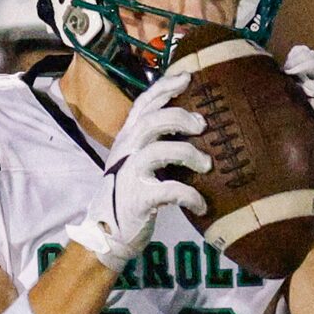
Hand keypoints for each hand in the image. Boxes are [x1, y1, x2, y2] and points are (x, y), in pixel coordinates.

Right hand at [69, 69, 207, 268]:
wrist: (106, 235)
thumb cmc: (128, 196)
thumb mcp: (135, 162)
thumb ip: (153, 142)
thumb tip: (190, 123)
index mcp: (126, 139)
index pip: (143, 104)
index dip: (164, 87)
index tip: (187, 78)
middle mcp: (125, 152)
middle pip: (152, 121)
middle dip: (181, 117)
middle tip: (202, 125)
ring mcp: (129, 175)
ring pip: (159, 150)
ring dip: (189, 153)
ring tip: (207, 164)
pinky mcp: (137, 199)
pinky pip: (169, 191)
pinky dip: (190, 196)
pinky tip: (201, 204)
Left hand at [281, 46, 313, 208]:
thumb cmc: (305, 155)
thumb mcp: (284, 132)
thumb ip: (271, 115)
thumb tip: (240, 102)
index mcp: (309, 94)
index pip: (307, 66)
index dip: (299, 58)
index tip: (283, 60)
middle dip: (308, 65)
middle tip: (293, 68)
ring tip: (310, 87)